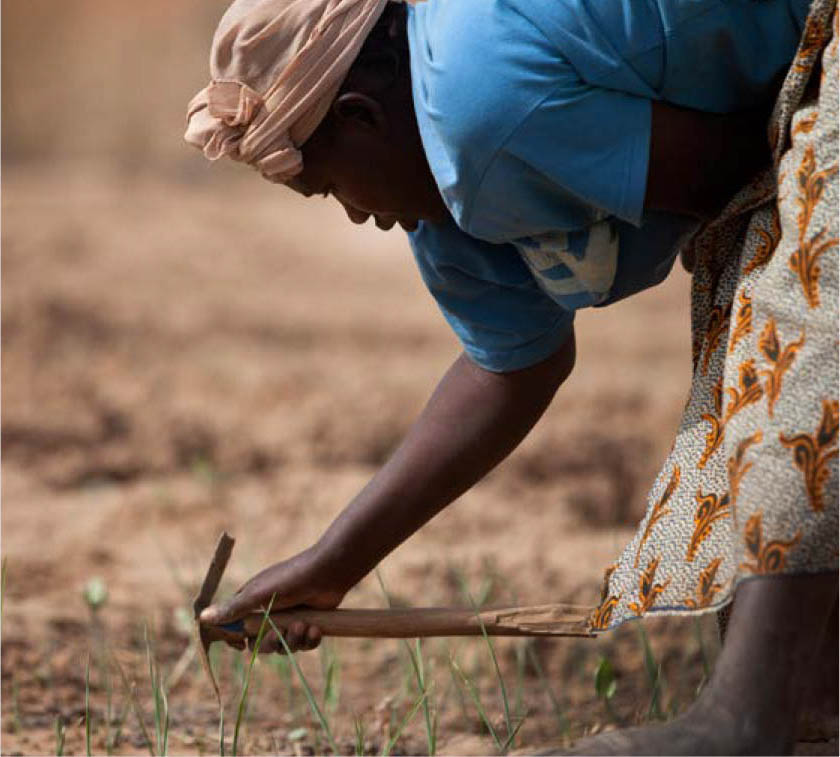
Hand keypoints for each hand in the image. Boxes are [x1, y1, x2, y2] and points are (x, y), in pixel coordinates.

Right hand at [200, 546, 346, 653]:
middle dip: (272, 642)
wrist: (329, 572)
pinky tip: (316, 628)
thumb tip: (202, 617)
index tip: (240, 645)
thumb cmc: (292, 578)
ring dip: (294, 640)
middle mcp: (269, 612)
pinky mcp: (308, 624)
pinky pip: (304, 644)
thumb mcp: (259, 594)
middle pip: (261, 643)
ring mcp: (290, 618)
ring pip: (284, 646)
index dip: (237, 640)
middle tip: (282, 632)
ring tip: (304, 625)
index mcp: (253, 602)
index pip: (236, 628)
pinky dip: (310, 640)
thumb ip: (233, 609)